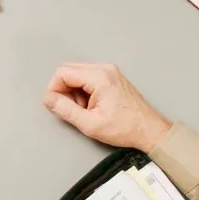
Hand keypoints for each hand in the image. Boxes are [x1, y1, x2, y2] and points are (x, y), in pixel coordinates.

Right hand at [42, 63, 173, 151]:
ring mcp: (109, 72)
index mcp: (99, 77)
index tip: (56, 105)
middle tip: (72, 109)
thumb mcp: (90, 124)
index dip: (54, 90)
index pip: (63, 73)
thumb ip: (65, 110)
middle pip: (69, 70)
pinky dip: (84, 91)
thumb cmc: (126, 128)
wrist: (149, 130)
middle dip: (64, 90)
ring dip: (74, 92)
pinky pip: (88, 78)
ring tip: (85, 110)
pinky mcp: (112, 77)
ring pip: (78, 74)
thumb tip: (49, 99)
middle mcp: (105, 69)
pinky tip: (92, 106)